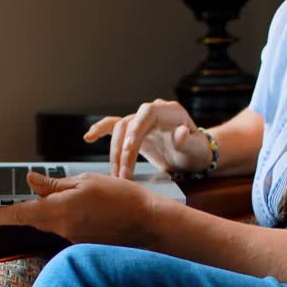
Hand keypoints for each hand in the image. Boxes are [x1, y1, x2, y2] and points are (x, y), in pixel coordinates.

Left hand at [0, 171, 158, 246]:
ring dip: (61, 211)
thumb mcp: (86, 181)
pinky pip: (69, 229)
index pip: (20, 213)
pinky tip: (96, 212)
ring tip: (90, 201)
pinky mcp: (82, 245)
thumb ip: (56, 185)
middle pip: (37, 217)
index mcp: (60, 209)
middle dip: (37, 207)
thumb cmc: (121, 198)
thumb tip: (31, 181)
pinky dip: (75, 219)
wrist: (148, 223)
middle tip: (52, 193)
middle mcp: (62, 228)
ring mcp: (72, 239)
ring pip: (54, 223)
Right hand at [83, 99, 212, 178]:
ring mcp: (142, 121)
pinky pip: (114, 126)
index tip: (129, 148)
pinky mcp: (134, 131)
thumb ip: (188, 142)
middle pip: (129, 124)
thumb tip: (179, 132)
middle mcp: (153, 112)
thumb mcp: (197, 149)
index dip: (136, 128)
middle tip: (123, 175)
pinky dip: (101, 130)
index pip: (148, 112)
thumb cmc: (197, 151)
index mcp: (170, 112)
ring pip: (119, 130)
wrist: (194, 155)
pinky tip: (88, 138)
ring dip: (115, 153)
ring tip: (116, 175)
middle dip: (123, 150)